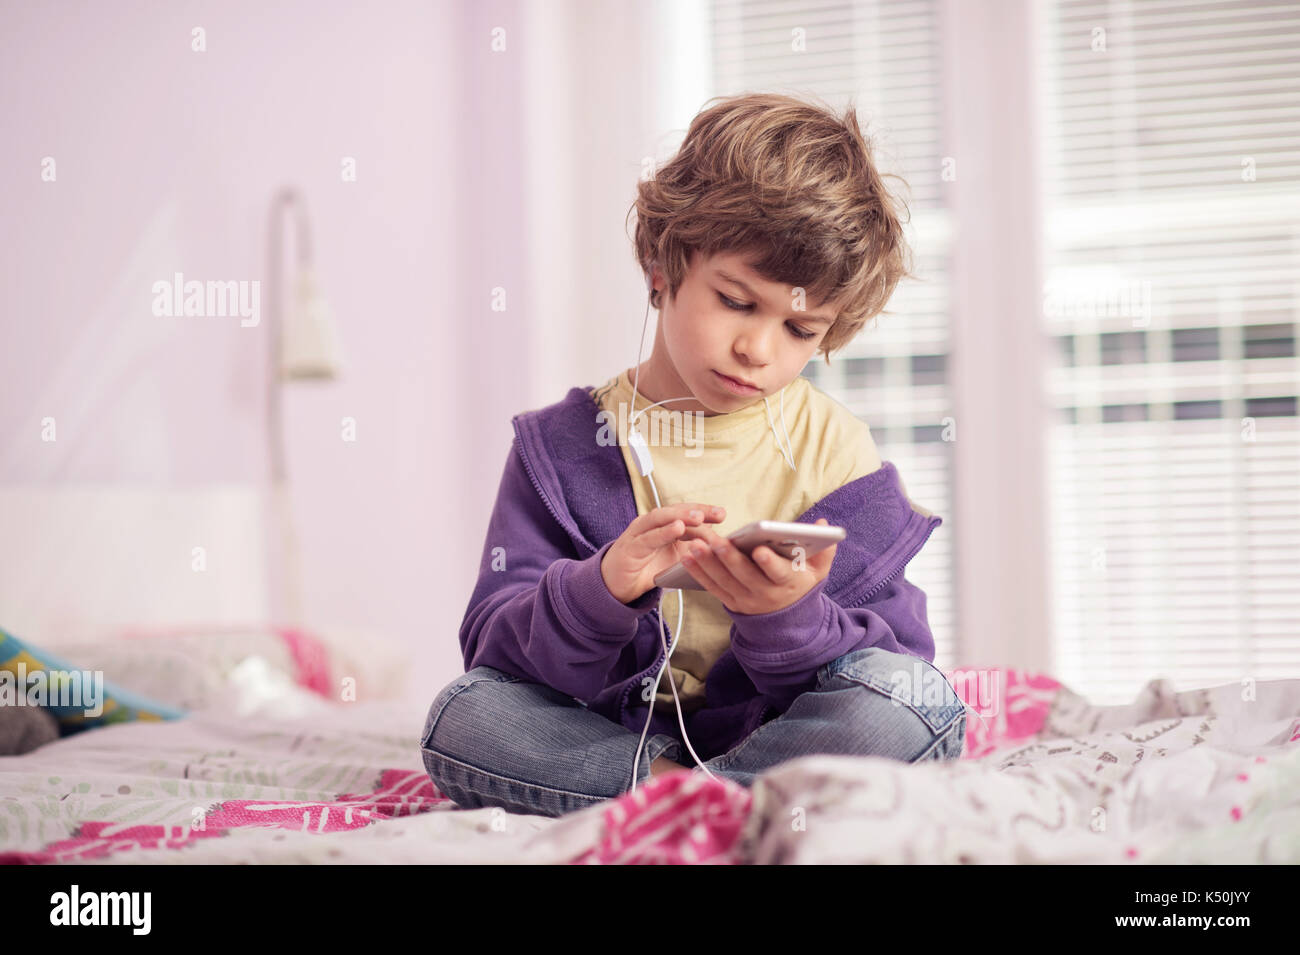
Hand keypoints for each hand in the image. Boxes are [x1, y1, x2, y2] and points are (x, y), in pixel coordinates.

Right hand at [601, 503, 726, 604]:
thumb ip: (693, 547)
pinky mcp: (630, 547)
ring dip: (680, 516)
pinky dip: (663, 532)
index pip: (685, 512)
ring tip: (698, 517)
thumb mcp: (676, 556)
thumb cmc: (647, 566)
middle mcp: (651, 523)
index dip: (704, 511)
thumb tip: (720, 542)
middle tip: (717, 514)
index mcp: (663, 524)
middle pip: (675, 511)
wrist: (616, 585)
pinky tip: (677, 528)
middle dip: (697, 511)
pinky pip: (648, 537)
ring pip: (660, 518)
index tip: (722, 514)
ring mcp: (639, 533)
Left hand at [678, 518, 837, 614]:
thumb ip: (824, 548)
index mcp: (788, 583)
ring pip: (724, 581)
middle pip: (745, 576)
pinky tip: (687, 557)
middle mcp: (765, 594)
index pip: (779, 573)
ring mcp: (745, 600)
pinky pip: (712, 587)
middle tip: (717, 541)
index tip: (760, 549)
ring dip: (708, 563)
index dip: (769, 562)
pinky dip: (698, 573)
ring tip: (695, 545)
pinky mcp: (730, 602)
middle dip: (730, 558)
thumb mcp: (818, 570)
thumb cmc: (800, 583)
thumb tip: (823, 524)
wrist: (785, 618)